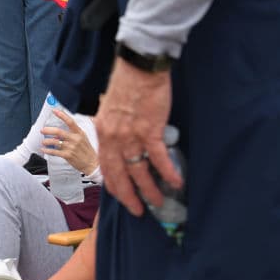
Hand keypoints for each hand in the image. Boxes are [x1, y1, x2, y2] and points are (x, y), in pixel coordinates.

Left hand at [40, 108, 98, 174]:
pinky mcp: (67, 155)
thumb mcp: (82, 139)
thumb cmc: (87, 151)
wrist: (92, 164)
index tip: (55, 111)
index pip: (70, 121)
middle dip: (48, 130)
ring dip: (47, 141)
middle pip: (58, 131)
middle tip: (43, 130)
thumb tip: (58, 135)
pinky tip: (44, 149)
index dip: (62, 115)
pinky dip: (47, 150)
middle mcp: (75, 139)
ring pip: (55, 142)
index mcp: (79, 133)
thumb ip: (71, 134)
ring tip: (43, 142)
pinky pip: (54, 152)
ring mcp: (71, 147)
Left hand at [95, 58, 181, 216]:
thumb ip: (112, 129)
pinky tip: (176, 183)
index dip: (112, 184)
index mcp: (102, 132)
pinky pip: (158, 158)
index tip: (120, 196)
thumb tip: (120, 143)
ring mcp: (131, 135)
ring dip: (150, 190)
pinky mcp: (150, 130)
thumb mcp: (109, 109)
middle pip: (119, 174)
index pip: (104, 165)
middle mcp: (113, 137)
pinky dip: (168, 173)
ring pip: (139, 171)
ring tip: (159, 202)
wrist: (139, 68)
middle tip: (138, 211)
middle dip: (128, 196)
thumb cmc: (127, 86)